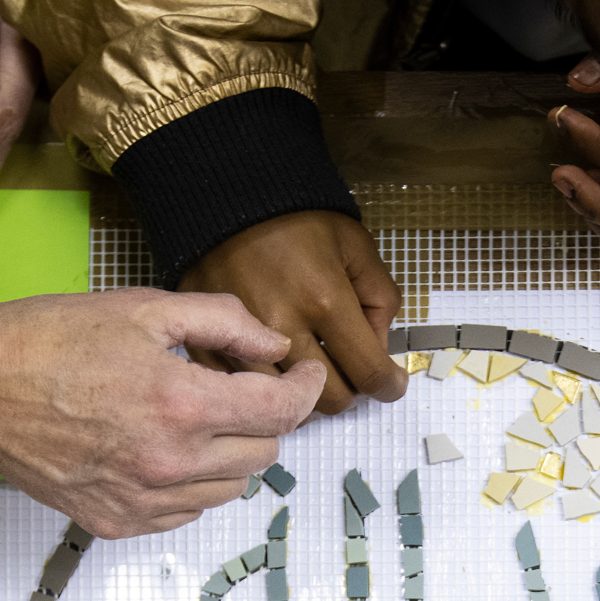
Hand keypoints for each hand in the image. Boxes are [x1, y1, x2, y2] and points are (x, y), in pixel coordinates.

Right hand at [0, 287, 326, 537]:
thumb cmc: (46, 339)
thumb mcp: (140, 308)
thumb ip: (222, 324)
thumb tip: (276, 347)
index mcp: (182, 405)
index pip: (282, 411)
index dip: (304, 387)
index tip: (301, 372)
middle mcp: (171, 464)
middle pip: (263, 452)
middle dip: (263, 416)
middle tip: (235, 384)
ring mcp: (145, 501)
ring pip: (229, 488)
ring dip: (229, 452)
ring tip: (194, 415)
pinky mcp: (119, 523)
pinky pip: (185, 511)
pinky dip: (191, 481)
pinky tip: (160, 446)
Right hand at [177, 211, 407, 418]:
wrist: (226, 196)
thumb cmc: (295, 218)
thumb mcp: (356, 246)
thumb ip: (379, 302)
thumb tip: (378, 352)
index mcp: (324, 299)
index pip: (368, 372)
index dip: (389, 386)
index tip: (391, 385)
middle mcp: (282, 325)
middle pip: (330, 398)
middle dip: (350, 390)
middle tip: (350, 373)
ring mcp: (240, 338)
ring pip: (286, 404)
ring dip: (306, 395)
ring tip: (312, 370)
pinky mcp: (208, 342)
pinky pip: (246, 391)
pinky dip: (266, 389)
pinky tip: (278, 369)